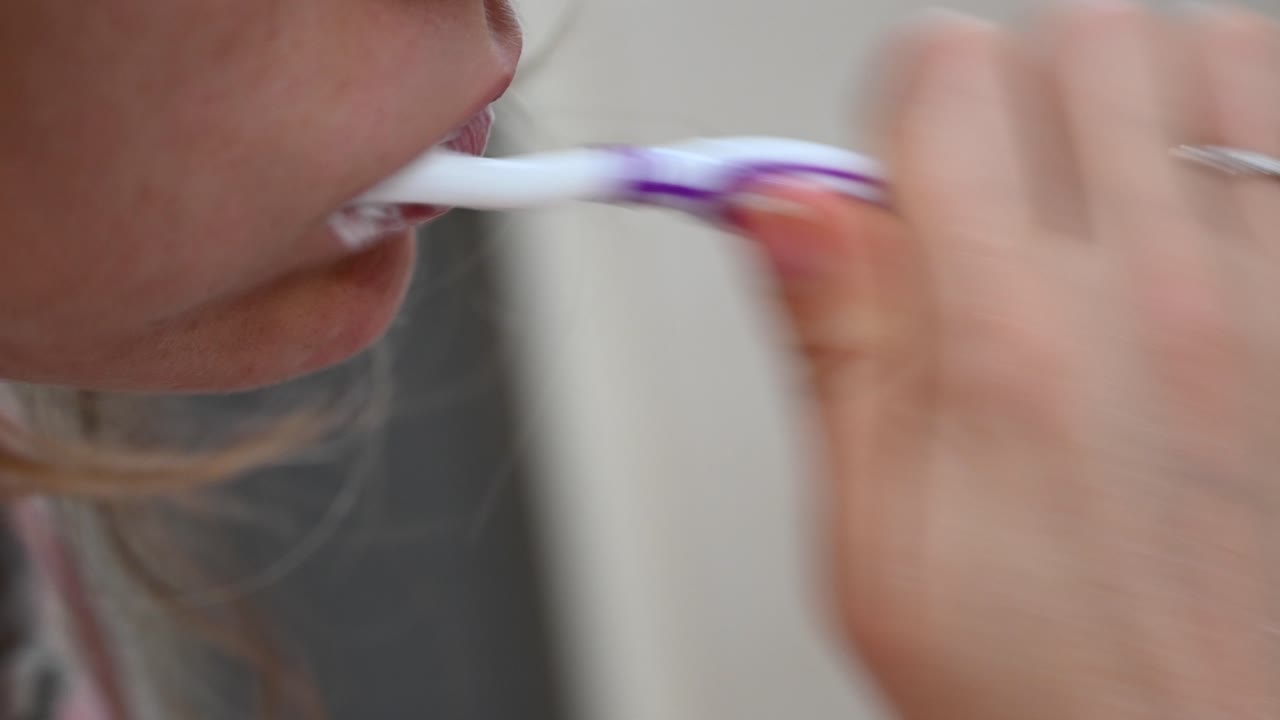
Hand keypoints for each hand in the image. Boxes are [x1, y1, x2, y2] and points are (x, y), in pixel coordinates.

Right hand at [737, 4, 1279, 716]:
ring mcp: (1272, 303)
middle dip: (1018, 83)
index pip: (948, 75)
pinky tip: (1200, 213)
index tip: (902, 171)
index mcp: (1010, 343)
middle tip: (999, 181)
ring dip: (1146, 92)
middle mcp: (1158, 302)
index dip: (904, 104)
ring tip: (1105, 185)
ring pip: (1219, 49)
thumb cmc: (1030, 672)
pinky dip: (1250, 133)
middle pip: (1084, 31)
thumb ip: (834, 338)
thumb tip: (782, 201)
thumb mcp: (870, 529)